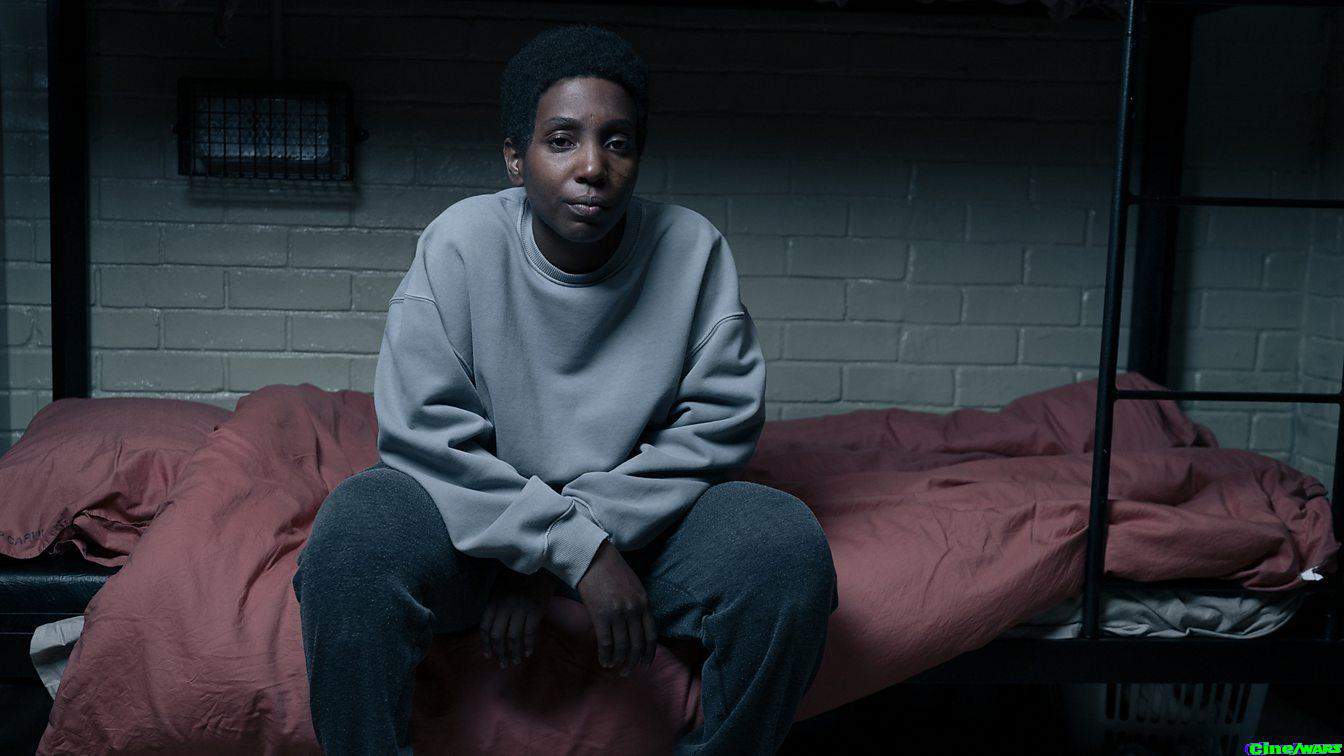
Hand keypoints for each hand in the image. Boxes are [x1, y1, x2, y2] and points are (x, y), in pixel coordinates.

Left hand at [480, 568, 555, 667]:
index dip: (486, 644)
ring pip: (513, 637)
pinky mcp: (535, 610)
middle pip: (498, 636)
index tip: (488, 655)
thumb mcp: (501, 585)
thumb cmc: (521, 573)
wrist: (541, 563)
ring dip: (514, 653)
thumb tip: (493, 623)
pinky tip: (528, 653)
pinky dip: (528, 645)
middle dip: (500, 653)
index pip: (485, 627)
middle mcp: (504, 606)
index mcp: (494, 600)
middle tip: (503, 664)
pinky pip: (529, 633)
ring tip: (515, 662)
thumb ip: (496, 603)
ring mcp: (520, 608)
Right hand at [576, 539, 657, 676]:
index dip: (649, 653)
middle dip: (634, 662)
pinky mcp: (601, 615)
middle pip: (637, 644)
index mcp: (644, 603)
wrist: (593, 558)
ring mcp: (618, 614)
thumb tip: (638, 626)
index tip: (645, 664)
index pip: (651, 635)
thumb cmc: (612, 570)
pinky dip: (606, 655)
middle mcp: (633, 610)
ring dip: (619, 661)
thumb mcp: (633, 586)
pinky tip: (604, 661)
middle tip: (628, 672)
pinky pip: (606, 643)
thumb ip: (638, 605)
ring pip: (622, 646)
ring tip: (615, 668)